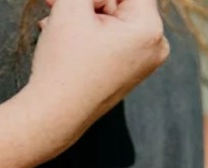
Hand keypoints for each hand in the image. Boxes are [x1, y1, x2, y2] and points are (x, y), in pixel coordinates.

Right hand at [23, 0, 171, 143]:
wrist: (52, 116)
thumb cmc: (62, 63)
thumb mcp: (71, 6)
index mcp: (149, 28)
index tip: (74, 2)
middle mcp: (155, 45)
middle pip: (121, 1)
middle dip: (87, 0)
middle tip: (53, 2)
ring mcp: (144, 62)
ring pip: (113, 19)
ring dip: (83, 13)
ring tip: (52, 18)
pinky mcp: (129, 72)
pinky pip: (112, 39)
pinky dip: (89, 32)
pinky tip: (62, 34)